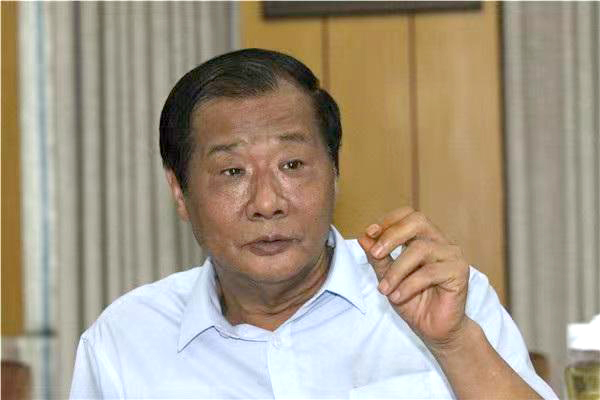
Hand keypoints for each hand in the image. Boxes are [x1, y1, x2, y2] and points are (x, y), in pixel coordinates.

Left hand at [357, 207, 469, 351]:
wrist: (435, 330)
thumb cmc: (413, 302)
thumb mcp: (388, 278)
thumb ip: (378, 258)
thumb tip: (363, 238)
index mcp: (425, 238)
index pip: (408, 215)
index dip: (388, 220)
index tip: (369, 233)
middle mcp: (441, 242)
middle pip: (417, 221)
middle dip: (392, 235)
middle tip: (376, 254)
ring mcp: (452, 255)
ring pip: (420, 249)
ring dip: (396, 270)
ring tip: (384, 289)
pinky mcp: (459, 272)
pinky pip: (429, 272)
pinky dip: (408, 285)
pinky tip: (397, 297)